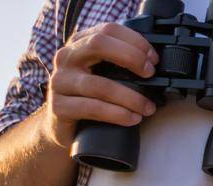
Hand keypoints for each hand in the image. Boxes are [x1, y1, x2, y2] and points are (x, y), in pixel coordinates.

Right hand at [42, 23, 160, 147]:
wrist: (63, 128)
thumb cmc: (89, 98)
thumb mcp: (102, 74)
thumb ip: (118, 63)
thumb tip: (152, 65)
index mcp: (79, 45)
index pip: (107, 30)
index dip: (134, 41)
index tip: (153, 58)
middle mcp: (67, 58)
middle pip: (98, 44)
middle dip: (131, 57)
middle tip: (150, 74)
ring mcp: (60, 82)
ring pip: (100, 84)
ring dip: (131, 97)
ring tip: (148, 107)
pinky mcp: (60, 107)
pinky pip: (93, 108)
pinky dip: (118, 114)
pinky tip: (132, 118)